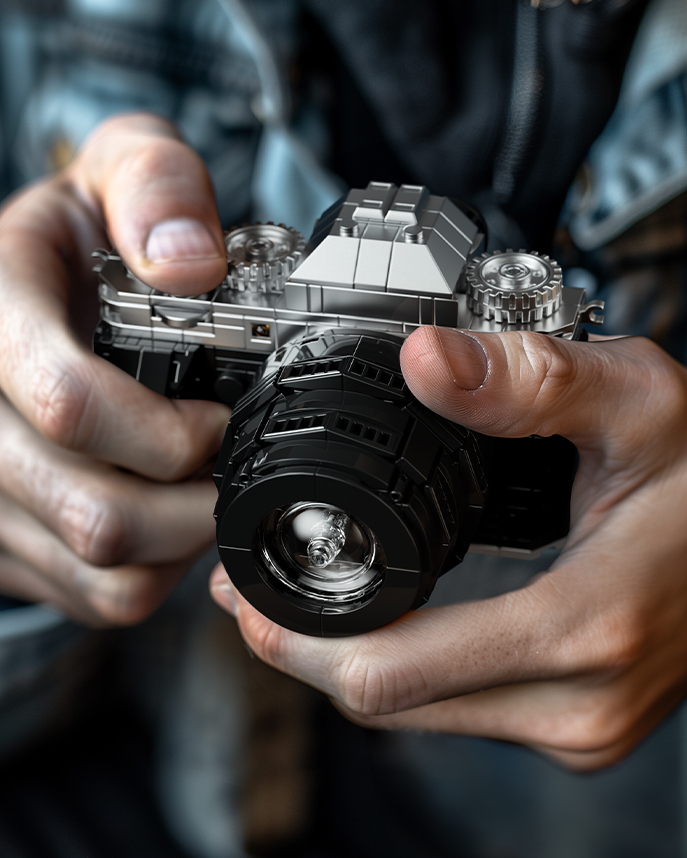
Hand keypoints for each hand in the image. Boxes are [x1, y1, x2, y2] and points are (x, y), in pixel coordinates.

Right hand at [0, 113, 230, 624]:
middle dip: (194, 500)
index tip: (221, 417)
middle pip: (94, 511)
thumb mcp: (118, 168)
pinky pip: (95, 596)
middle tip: (232, 462)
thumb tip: (189, 262)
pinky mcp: (9, 541)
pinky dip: (154, 572)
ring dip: (180, 539)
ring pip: (101, 568)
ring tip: (206, 485)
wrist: (26, 290)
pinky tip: (169, 516)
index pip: (70, 403)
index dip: (170, 429)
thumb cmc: (81, 234)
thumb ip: (155, 187)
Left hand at [211, 327, 686, 769]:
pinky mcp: (577, 724)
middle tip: (255, 597)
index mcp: (583, 627)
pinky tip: (380, 621)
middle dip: (307, 652)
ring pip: (418, 714)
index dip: (300, 640)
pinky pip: (455, 710)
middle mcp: (577, 700)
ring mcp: (578, 724)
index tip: (248, 597)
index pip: (392, 673)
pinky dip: (403, 670)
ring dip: (350, 662)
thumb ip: (532, 380)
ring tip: (305, 602)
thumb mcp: (637, 404)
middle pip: (389, 704)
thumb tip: (429, 361)